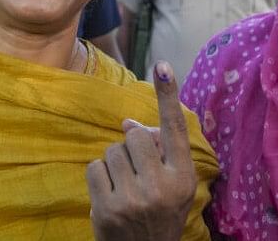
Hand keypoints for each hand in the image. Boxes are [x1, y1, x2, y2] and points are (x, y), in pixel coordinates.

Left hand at [86, 61, 195, 240]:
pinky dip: (99, 176)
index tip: (162, 66)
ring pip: (112, 151)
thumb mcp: (175, 185)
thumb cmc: (161, 212)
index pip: (174, 129)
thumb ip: (160, 152)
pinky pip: (94, 168)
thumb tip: (127, 122)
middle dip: (131, 146)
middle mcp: (161, 186)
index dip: (168, 95)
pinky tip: (109, 194)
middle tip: (136, 169)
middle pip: (135, 137)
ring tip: (124, 185)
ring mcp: (133, 198)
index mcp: (183, 177)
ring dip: (114, 162)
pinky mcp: (107, 209)